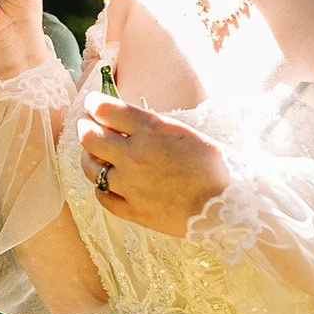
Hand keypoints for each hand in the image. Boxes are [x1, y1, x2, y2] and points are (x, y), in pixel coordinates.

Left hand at [76, 93, 231, 236]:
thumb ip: (153, 127)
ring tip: (94, 155)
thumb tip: (128, 122)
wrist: (227, 207)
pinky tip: (107, 183)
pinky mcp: (133, 210)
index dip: (95, 103)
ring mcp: (130, 185)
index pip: (107, 110)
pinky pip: (104, 197)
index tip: (93, 103)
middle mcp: (134, 156)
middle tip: (86, 125)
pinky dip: (102, 188)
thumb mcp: (184, 133)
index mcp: (151, 131)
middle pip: (91, 138)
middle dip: (85, 127)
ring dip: (89, 157)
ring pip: (92, 168)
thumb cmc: (214, 166)